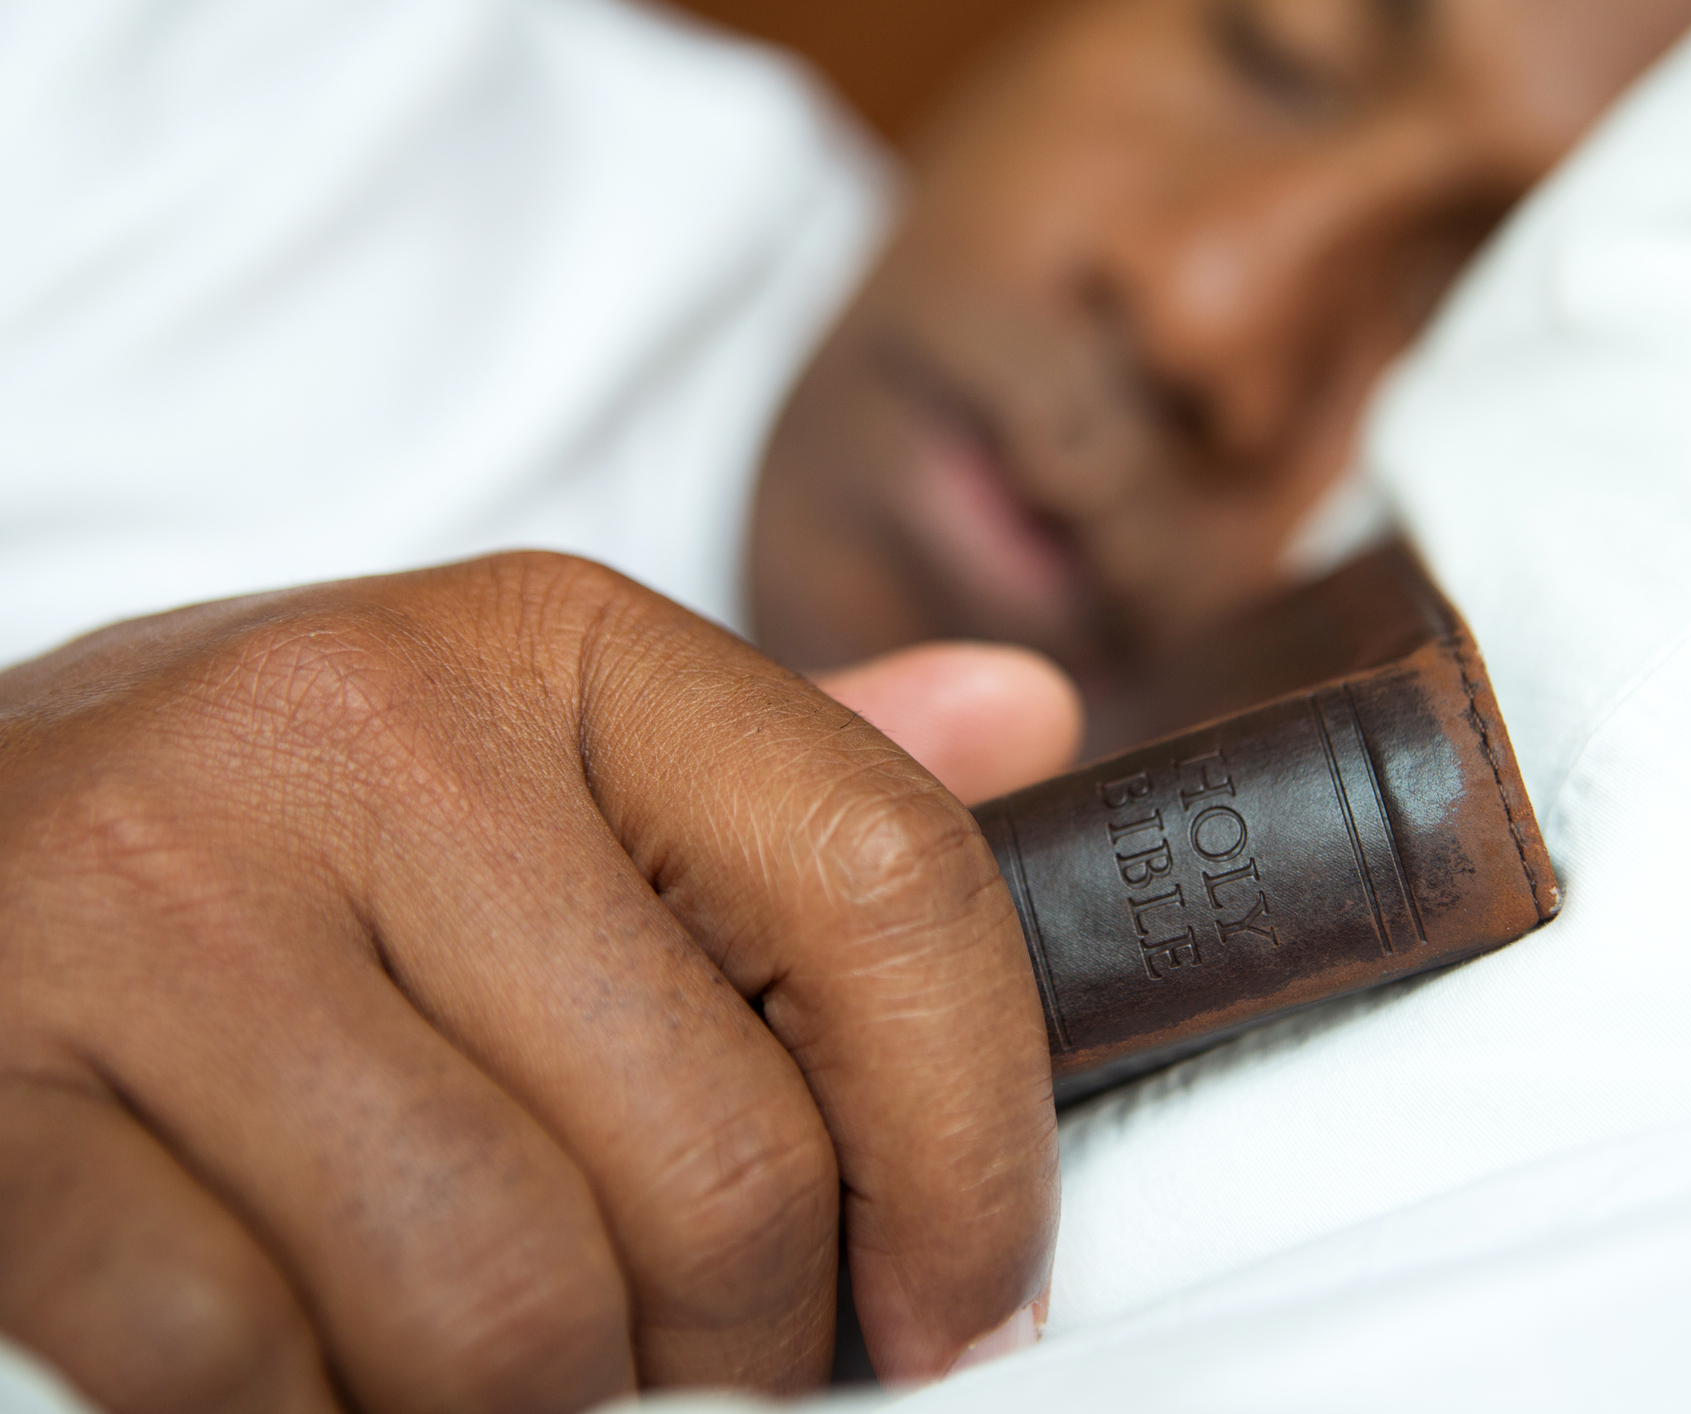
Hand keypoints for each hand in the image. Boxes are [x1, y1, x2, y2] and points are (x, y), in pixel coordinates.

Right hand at [0, 554, 1078, 1412]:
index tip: (968, 1296)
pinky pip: (246, 1361)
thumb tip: (1026, 721)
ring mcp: (146, 897)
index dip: (974, 1144)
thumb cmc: (282, 844)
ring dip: (551, 1405)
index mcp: (552, 650)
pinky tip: (331, 1374)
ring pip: (501, 1297)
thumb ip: (775, 778)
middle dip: (749, 1341)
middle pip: (715, 1156)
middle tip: (704, 1367)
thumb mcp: (533, 760)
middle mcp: (353, 730)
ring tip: (523, 1371)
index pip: (889, 880)